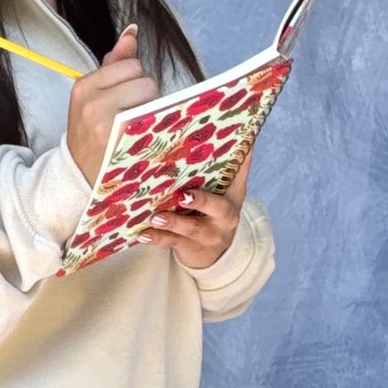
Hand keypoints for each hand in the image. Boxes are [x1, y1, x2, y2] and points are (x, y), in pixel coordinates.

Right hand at [66, 24, 159, 185]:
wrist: (79, 175)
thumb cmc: (91, 133)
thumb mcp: (94, 96)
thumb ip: (114, 63)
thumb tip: (132, 31)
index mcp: (83, 86)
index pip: (131, 65)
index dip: (133, 82)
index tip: (122, 102)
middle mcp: (92, 103)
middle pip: (145, 80)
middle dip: (144, 96)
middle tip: (131, 117)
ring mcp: (106, 124)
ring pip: (152, 99)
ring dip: (152, 111)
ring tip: (136, 128)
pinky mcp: (121, 142)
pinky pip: (154, 119)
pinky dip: (155, 125)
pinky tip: (142, 137)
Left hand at [140, 144, 252, 268]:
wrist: (216, 256)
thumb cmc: (217, 213)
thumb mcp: (230, 192)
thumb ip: (234, 166)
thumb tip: (245, 130)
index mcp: (232, 198)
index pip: (238, 177)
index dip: (239, 163)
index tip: (237, 147)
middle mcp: (223, 218)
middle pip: (216, 208)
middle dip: (201, 201)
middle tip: (184, 195)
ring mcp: (206, 235)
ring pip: (190, 229)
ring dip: (173, 223)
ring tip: (156, 216)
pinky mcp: (187, 246)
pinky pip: (171, 242)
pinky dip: (156, 238)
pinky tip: (142, 234)